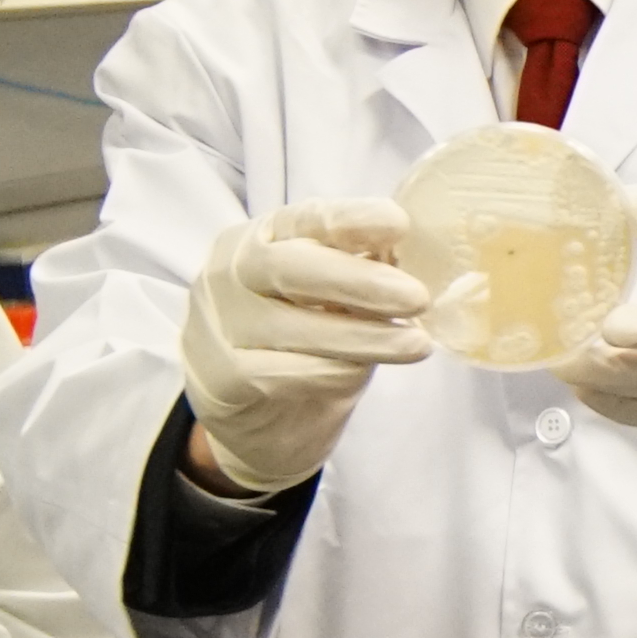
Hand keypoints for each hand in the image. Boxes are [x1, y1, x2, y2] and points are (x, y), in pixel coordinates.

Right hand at [183, 199, 431, 490]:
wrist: (253, 420)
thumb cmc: (300, 343)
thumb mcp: (329, 298)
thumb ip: (359, 273)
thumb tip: (408, 259)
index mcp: (261, 237)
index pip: (304, 218)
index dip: (352, 219)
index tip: (399, 224)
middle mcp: (230, 273)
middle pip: (291, 268)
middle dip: (359, 281)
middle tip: (417, 297)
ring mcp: (219, 325)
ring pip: (294, 326)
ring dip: (363, 337)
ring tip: (416, 345)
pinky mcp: (220, 378)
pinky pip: (283, 372)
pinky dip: (331, 372)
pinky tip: (362, 373)